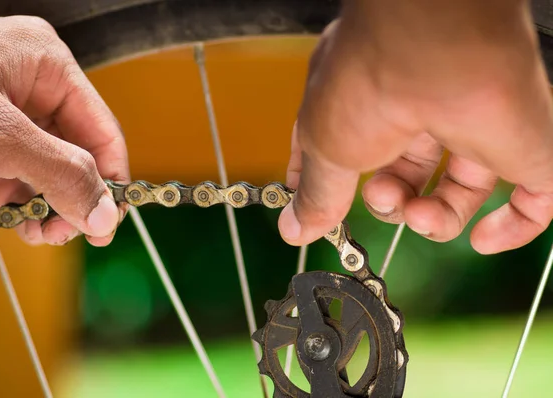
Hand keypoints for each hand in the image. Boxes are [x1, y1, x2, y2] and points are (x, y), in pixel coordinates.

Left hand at [0, 16, 129, 245]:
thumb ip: (61, 174)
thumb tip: (105, 216)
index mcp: (47, 62)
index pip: (101, 128)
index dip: (110, 179)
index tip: (107, 224)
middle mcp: (33, 81)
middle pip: (77, 150)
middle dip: (73, 196)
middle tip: (65, 233)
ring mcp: (8, 106)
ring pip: (51, 163)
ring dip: (49, 202)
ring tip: (39, 231)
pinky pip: (21, 167)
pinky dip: (23, 196)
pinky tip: (20, 218)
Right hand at [279, 0, 552, 253]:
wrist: (433, 47)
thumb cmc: (368, 78)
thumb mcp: (324, 148)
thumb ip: (316, 195)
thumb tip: (294, 229)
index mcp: (368, 101)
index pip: (356, 152)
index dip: (342, 188)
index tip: (326, 213)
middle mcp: (420, 107)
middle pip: (410, 174)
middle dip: (392, 203)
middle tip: (382, 202)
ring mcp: (472, 123)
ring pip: (462, 189)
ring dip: (435, 219)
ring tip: (417, 215)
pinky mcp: (520, 142)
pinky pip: (532, 197)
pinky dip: (512, 227)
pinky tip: (484, 239)